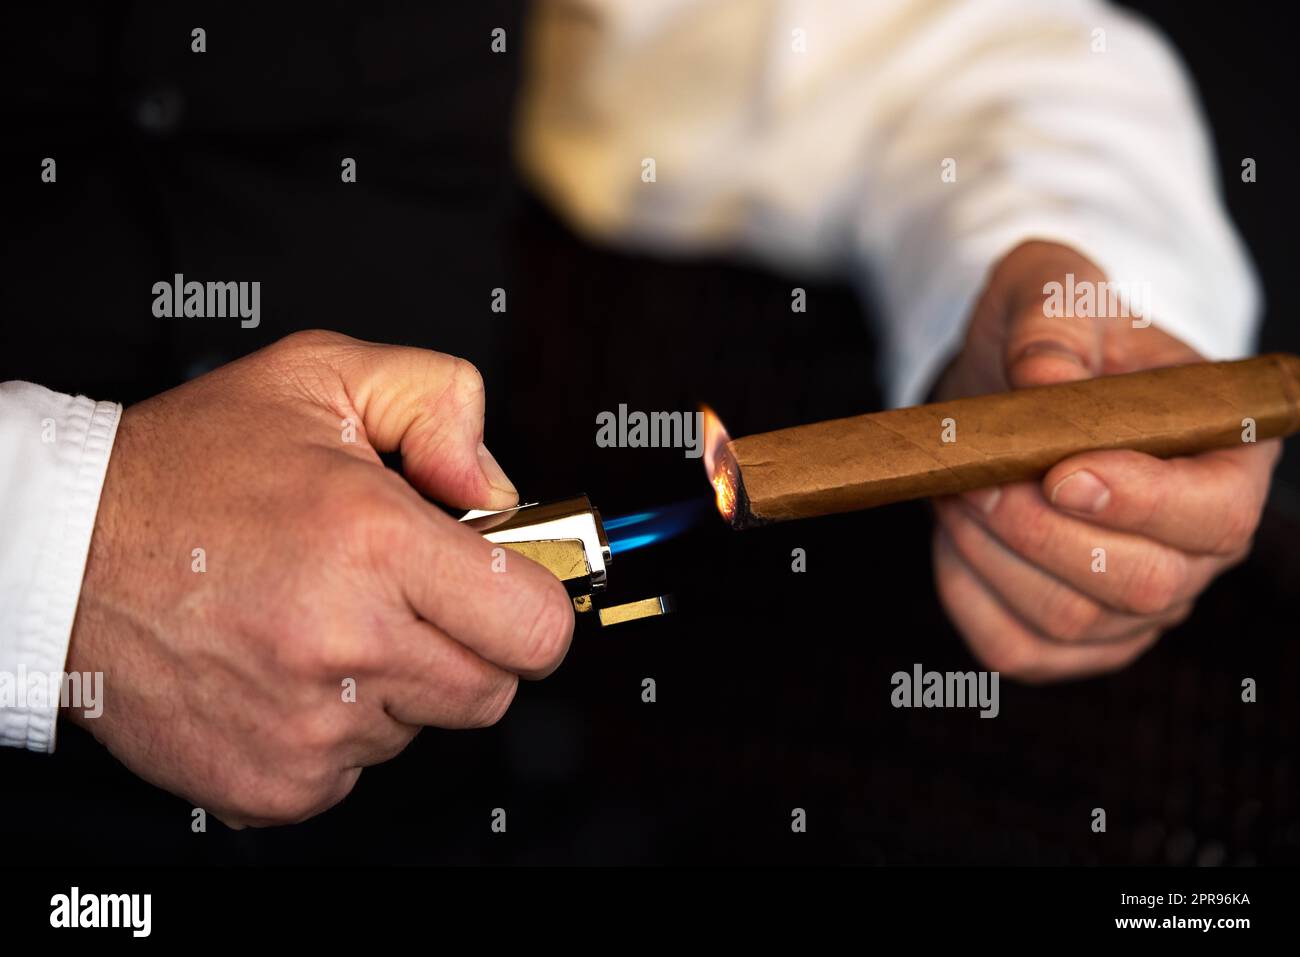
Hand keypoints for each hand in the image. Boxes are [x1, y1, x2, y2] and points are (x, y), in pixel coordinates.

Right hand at [66, 330, 573, 824]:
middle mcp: (347, 642)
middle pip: (492, 688)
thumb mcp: (322, 377)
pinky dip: (340, 728)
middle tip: (408, 594)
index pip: (536, 625)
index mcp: (375, 543)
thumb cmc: (191, 469)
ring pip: (422, 727)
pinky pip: (357, 769)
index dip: (535, 604)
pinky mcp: (272, 781)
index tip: (508, 586)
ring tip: (327, 620)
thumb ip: (440, 403)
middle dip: (469, 642)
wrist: (64, 552)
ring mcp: (308, 727)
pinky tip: (290, 670)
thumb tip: (499, 487)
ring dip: (397, 682)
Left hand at [931, 242, 1278, 681]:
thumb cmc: (1054, 337)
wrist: (1012, 385)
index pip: (1214, 514)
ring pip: (1070, 620)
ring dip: (993, 555)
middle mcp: (1199, 549)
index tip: (1060, 472)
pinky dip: (968, 596)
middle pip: (1141, 584)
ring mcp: (1140, 605)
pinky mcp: (1073, 639)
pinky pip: (1017, 649)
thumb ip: (1051, 329)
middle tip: (976, 476)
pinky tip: (955, 535)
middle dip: (1041, 531)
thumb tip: (1042, 381)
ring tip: (957, 489)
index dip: (1140, 503)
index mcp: (1230, 458)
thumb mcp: (1054, 296)